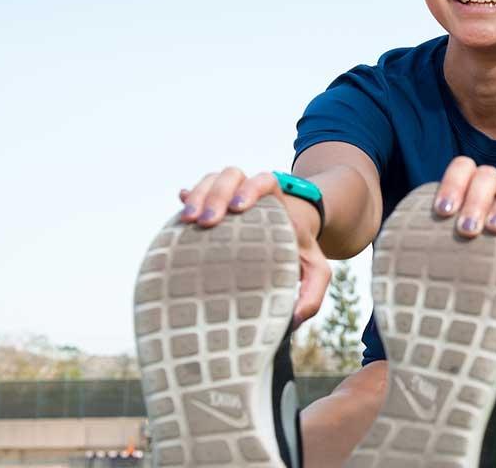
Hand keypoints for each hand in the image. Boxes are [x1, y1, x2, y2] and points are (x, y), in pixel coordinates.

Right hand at [178, 167, 329, 327]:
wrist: (290, 242)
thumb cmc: (301, 258)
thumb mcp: (315, 274)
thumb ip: (312, 297)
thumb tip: (291, 321)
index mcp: (277, 205)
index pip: (265, 180)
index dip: (251, 188)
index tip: (239, 209)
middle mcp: (251, 195)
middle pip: (232, 175)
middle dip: (216, 193)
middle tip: (207, 222)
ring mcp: (229, 198)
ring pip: (211, 180)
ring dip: (198, 195)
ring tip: (188, 220)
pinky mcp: (211, 207)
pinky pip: (196, 192)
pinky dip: (187, 197)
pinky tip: (180, 209)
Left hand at [431, 156, 495, 237]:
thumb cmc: (490, 221)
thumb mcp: (472, 220)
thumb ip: (450, 229)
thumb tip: (416, 260)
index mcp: (476, 182)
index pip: (462, 168)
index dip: (451, 185)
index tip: (442, 212)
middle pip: (486, 177)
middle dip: (474, 202)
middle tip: (466, 230)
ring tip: (495, 227)